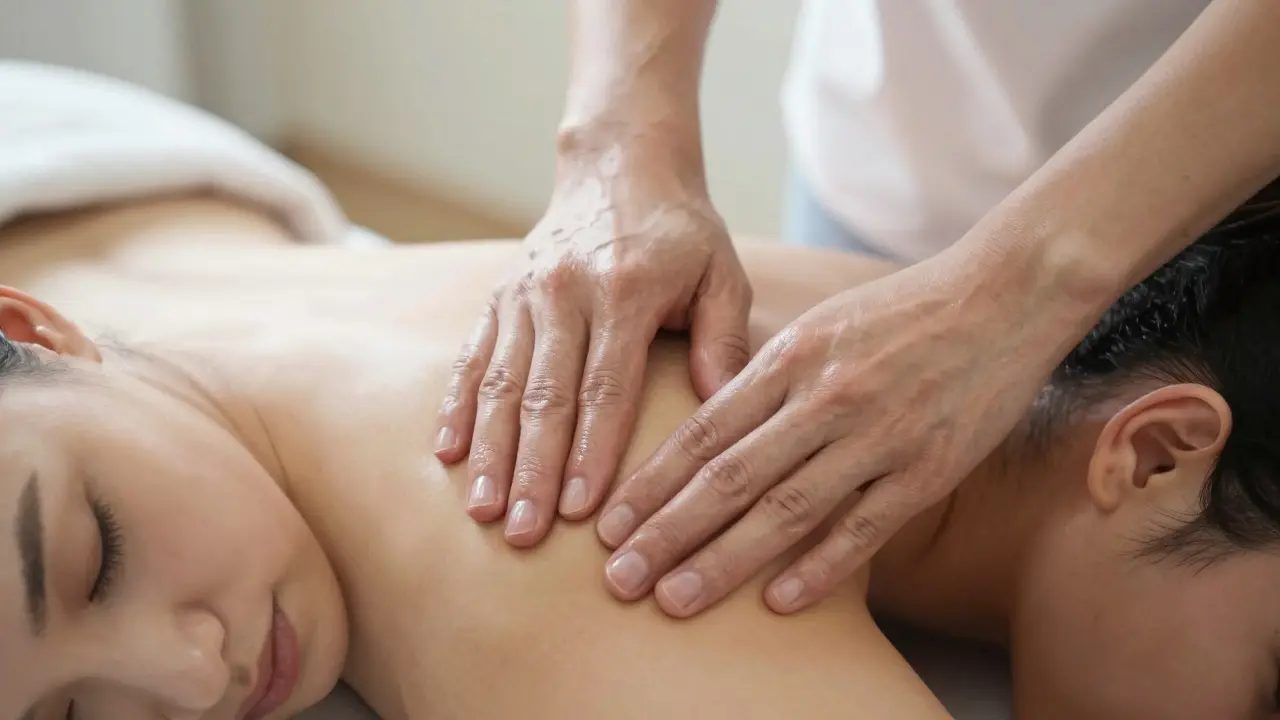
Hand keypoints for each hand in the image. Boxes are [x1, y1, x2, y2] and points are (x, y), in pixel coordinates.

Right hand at [434, 164, 752, 548]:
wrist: (619, 168)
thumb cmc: (680, 234)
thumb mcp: (721, 274)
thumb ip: (725, 340)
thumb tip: (725, 411)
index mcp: (627, 289)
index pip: (606, 386)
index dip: (591, 450)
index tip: (579, 509)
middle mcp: (567, 291)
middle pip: (546, 395)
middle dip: (532, 469)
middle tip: (523, 532)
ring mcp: (525, 293)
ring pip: (502, 383)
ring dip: (490, 450)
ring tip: (482, 508)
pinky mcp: (499, 295)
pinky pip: (473, 357)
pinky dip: (457, 406)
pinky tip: (446, 453)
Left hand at [594, 248, 1068, 616]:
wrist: (1003, 295)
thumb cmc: (899, 313)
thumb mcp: (818, 327)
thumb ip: (764, 377)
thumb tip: (706, 427)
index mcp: (788, 360)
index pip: (703, 432)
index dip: (651, 482)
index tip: (608, 525)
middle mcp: (823, 399)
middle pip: (729, 477)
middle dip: (666, 531)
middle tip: (619, 579)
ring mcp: (876, 436)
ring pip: (786, 508)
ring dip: (724, 559)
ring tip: (674, 598)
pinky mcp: (927, 469)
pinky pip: (864, 528)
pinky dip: (819, 567)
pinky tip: (776, 601)